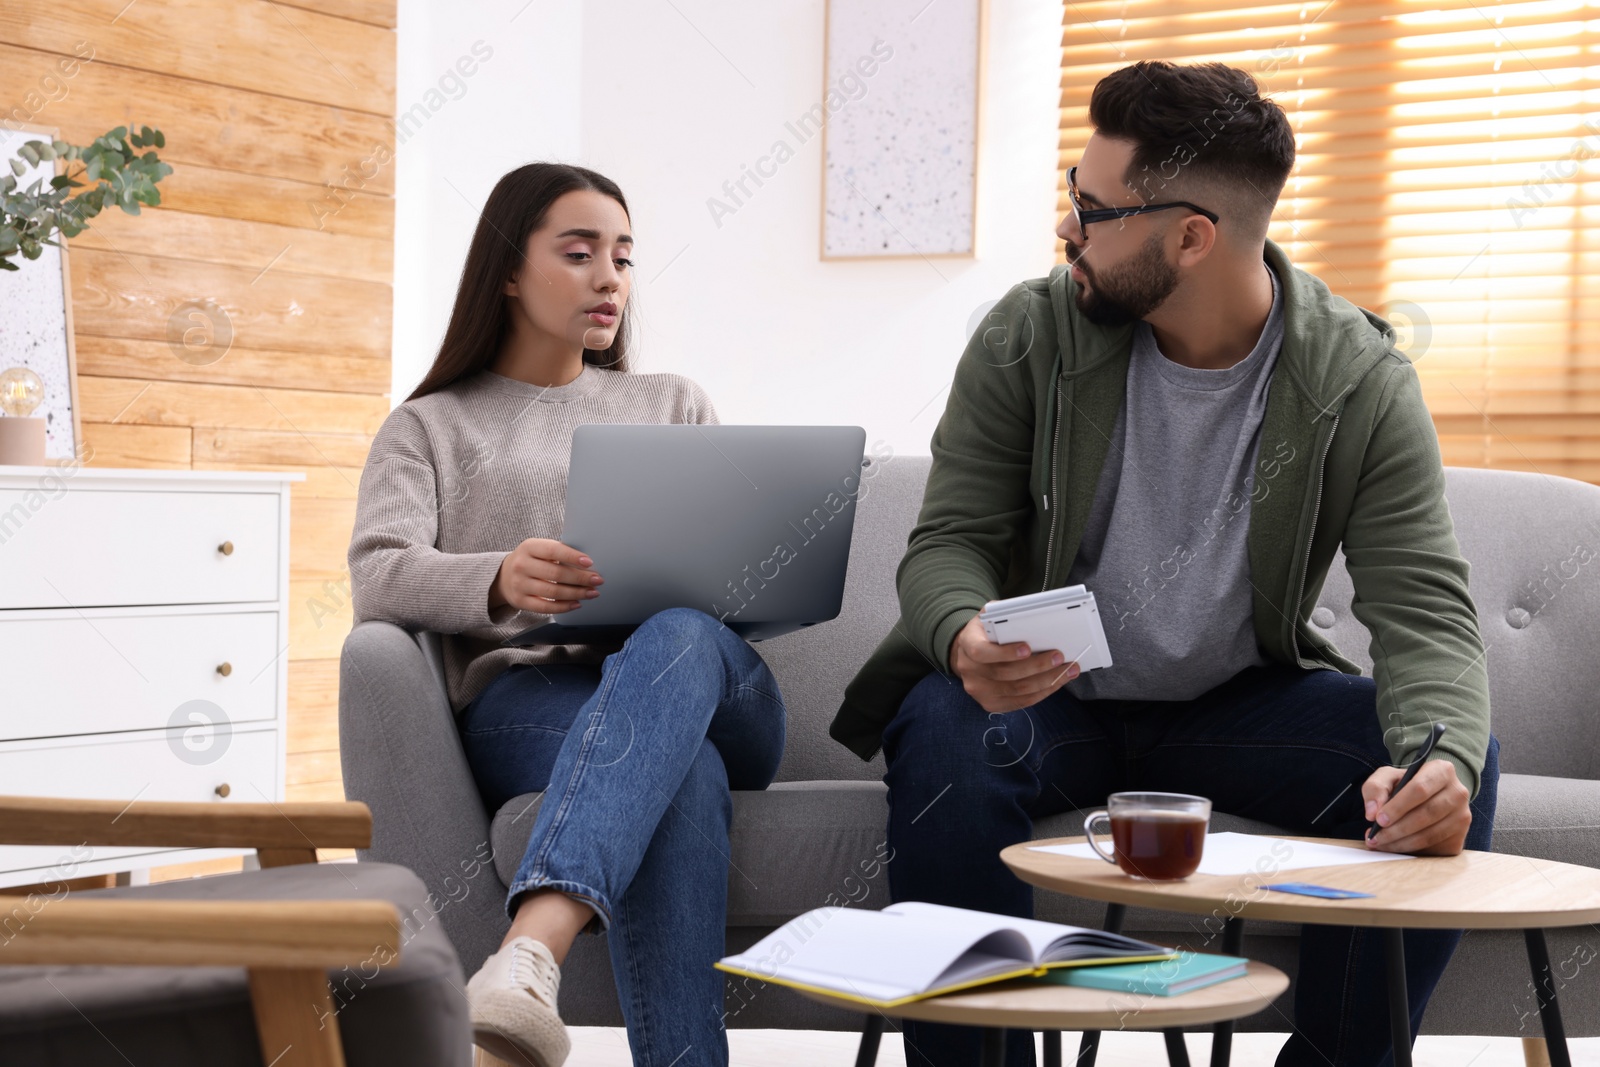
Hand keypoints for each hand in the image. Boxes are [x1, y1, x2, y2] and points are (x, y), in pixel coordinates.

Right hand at [489, 538, 601, 614]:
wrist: (503, 576)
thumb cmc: (531, 560)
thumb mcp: (538, 549)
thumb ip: (558, 552)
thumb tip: (587, 562)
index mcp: (529, 547)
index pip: (553, 550)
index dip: (572, 556)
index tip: (590, 562)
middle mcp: (521, 565)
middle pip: (556, 573)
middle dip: (580, 578)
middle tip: (597, 580)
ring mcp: (519, 584)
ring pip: (553, 591)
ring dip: (576, 593)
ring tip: (592, 592)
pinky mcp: (520, 601)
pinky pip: (546, 607)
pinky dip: (564, 606)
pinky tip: (577, 603)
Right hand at [948, 614, 1078, 713]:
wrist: (971, 651)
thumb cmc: (988, 630)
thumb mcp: (991, 614)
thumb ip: (1007, 614)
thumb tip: (1038, 617)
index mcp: (967, 644)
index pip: (982, 652)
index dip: (1005, 653)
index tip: (1028, 648)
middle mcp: (969, 670)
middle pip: (1005, 674)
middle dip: (1036, 666)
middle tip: (1059, 657)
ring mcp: (979, 691)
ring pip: (1017, 691)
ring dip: (1047, 681)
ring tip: (1068, 670)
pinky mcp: (991, 704)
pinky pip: (1021, 702)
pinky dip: (1043, 692)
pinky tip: (1058, 681)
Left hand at [1361, 758, 1471, 854]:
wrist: (1427, 797)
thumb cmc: (1406, 785)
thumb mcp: (1388, 777)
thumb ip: (1375, 788)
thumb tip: (1372, 812)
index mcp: (1442, 771)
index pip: (1420, 789)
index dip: (1398, 806)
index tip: (1378, 819)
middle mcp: (1458, 793)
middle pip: (1426, 814)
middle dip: (1396, 829)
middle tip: (1375, 836)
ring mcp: (1462, 817)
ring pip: (1430, 835)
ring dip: (1401, 843)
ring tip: (1379, 843)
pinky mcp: (1460, 838)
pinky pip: (1434, 848)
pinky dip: (1411, 851)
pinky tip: (1393, 847)